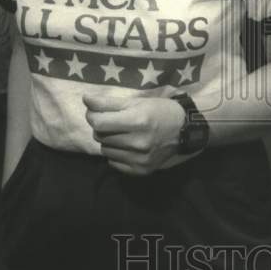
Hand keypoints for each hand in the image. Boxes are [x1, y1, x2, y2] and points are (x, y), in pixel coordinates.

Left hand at [83, 93, 197, 175]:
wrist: (185, 130)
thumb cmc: (160, 111)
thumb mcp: (136, 101)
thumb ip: (109, 102)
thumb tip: (85, 99)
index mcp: (138, 121)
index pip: (99, 123)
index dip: (92, 115)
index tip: (96, 112)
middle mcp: (138, 142)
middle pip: (100, 136)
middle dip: (102, 127)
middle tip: (114, 122)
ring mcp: (140, 159)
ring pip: (105, 150)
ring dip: (108, 141)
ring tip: (122, 134)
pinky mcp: (141, 170)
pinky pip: (114, 163)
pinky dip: (116, 154)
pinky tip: (127, 146)